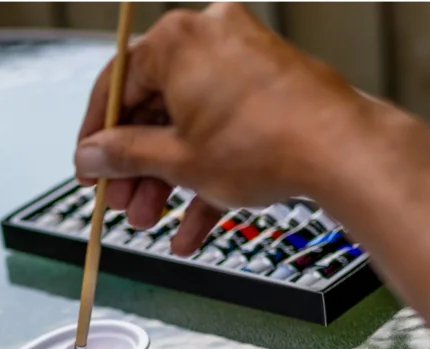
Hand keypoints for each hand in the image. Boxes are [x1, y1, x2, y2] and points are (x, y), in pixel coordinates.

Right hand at [75, 3, 377, 254]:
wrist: (339, 151)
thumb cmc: (264, 144)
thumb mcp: (176, 161)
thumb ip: (124, 156)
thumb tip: (92, 155)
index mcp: (178, 41)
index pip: (116, 85)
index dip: (96, 136)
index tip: (90, 168)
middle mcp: (209, 39)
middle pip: (153, 108)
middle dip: (136, 168)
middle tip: (124, 203)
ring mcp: (242, 61)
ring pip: (187, 125)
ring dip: (167, 180)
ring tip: (155, 222)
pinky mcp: (267, 87)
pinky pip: (222, 130)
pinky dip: (205, 174)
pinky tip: (193, 228)